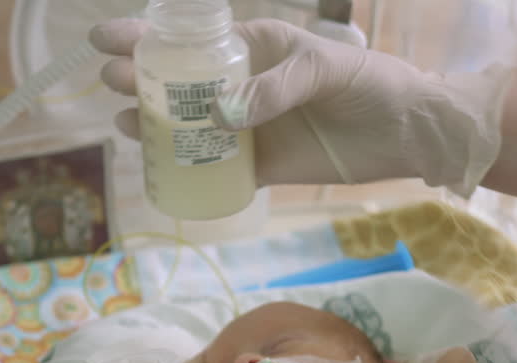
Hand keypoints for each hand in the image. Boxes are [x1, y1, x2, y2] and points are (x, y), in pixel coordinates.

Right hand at [89, 18, 510, 195]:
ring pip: (189, 128)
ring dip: (156, 126)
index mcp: (255, 48)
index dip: (144, 35)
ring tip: (130, 124)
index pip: (190, 38)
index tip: (106, 38)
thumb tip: (222, 116)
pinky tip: (162, 174)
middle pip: (178, 82)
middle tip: (114, 83)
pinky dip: (189, 174)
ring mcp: (250, 128)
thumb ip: (276, 88)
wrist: (410, 132)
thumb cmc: (372, 83)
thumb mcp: (325, 69)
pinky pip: (217, 172)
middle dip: (139, 79)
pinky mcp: (263, 167)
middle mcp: (244, 87)